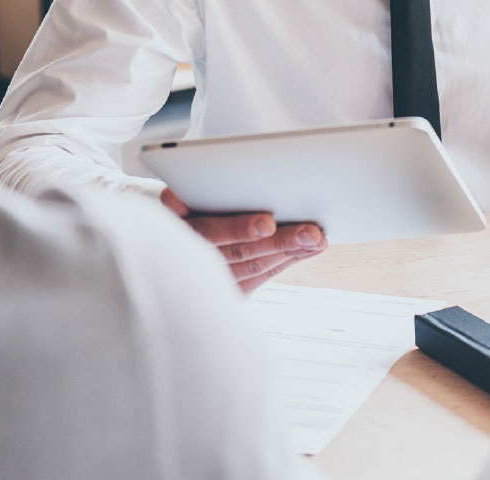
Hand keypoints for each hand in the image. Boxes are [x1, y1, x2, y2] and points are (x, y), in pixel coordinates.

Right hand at [160, 188, 326, 294]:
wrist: (171, 243)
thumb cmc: (182, 207)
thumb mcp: (173, 200)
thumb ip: (178, 199)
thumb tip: (175, 199)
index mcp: (175, 231)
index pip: (209, 232)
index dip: (240, 229)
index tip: (268, 223)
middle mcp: (191, 259)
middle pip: (239, 252)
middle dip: (279, 241)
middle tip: (311, 233)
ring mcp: (209, 279)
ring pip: (254, 266)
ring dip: (290, 251)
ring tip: (318, 238)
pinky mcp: (228, 290)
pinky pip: (260, 275)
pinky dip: (286, 260)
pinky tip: (308, 249)